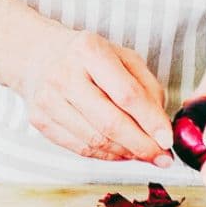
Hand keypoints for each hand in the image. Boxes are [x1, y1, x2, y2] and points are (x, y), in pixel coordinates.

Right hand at [20, 26, 174, 164]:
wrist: (37, 54)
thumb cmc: (87, 57)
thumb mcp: (122, 57)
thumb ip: (147, 88)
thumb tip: (161, 131)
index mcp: (88, 50)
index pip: (127, 94)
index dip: (151, 122)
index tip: (167, 140)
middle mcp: (64, 73)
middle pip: (110, 123)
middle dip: (141, 146)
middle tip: (161, 156)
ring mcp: (48, 98)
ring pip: (96, 141)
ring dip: (125, 153)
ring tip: (140, 151)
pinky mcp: (39, 119)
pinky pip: (80, 149)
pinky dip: (105, 156)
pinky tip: (117, 149)